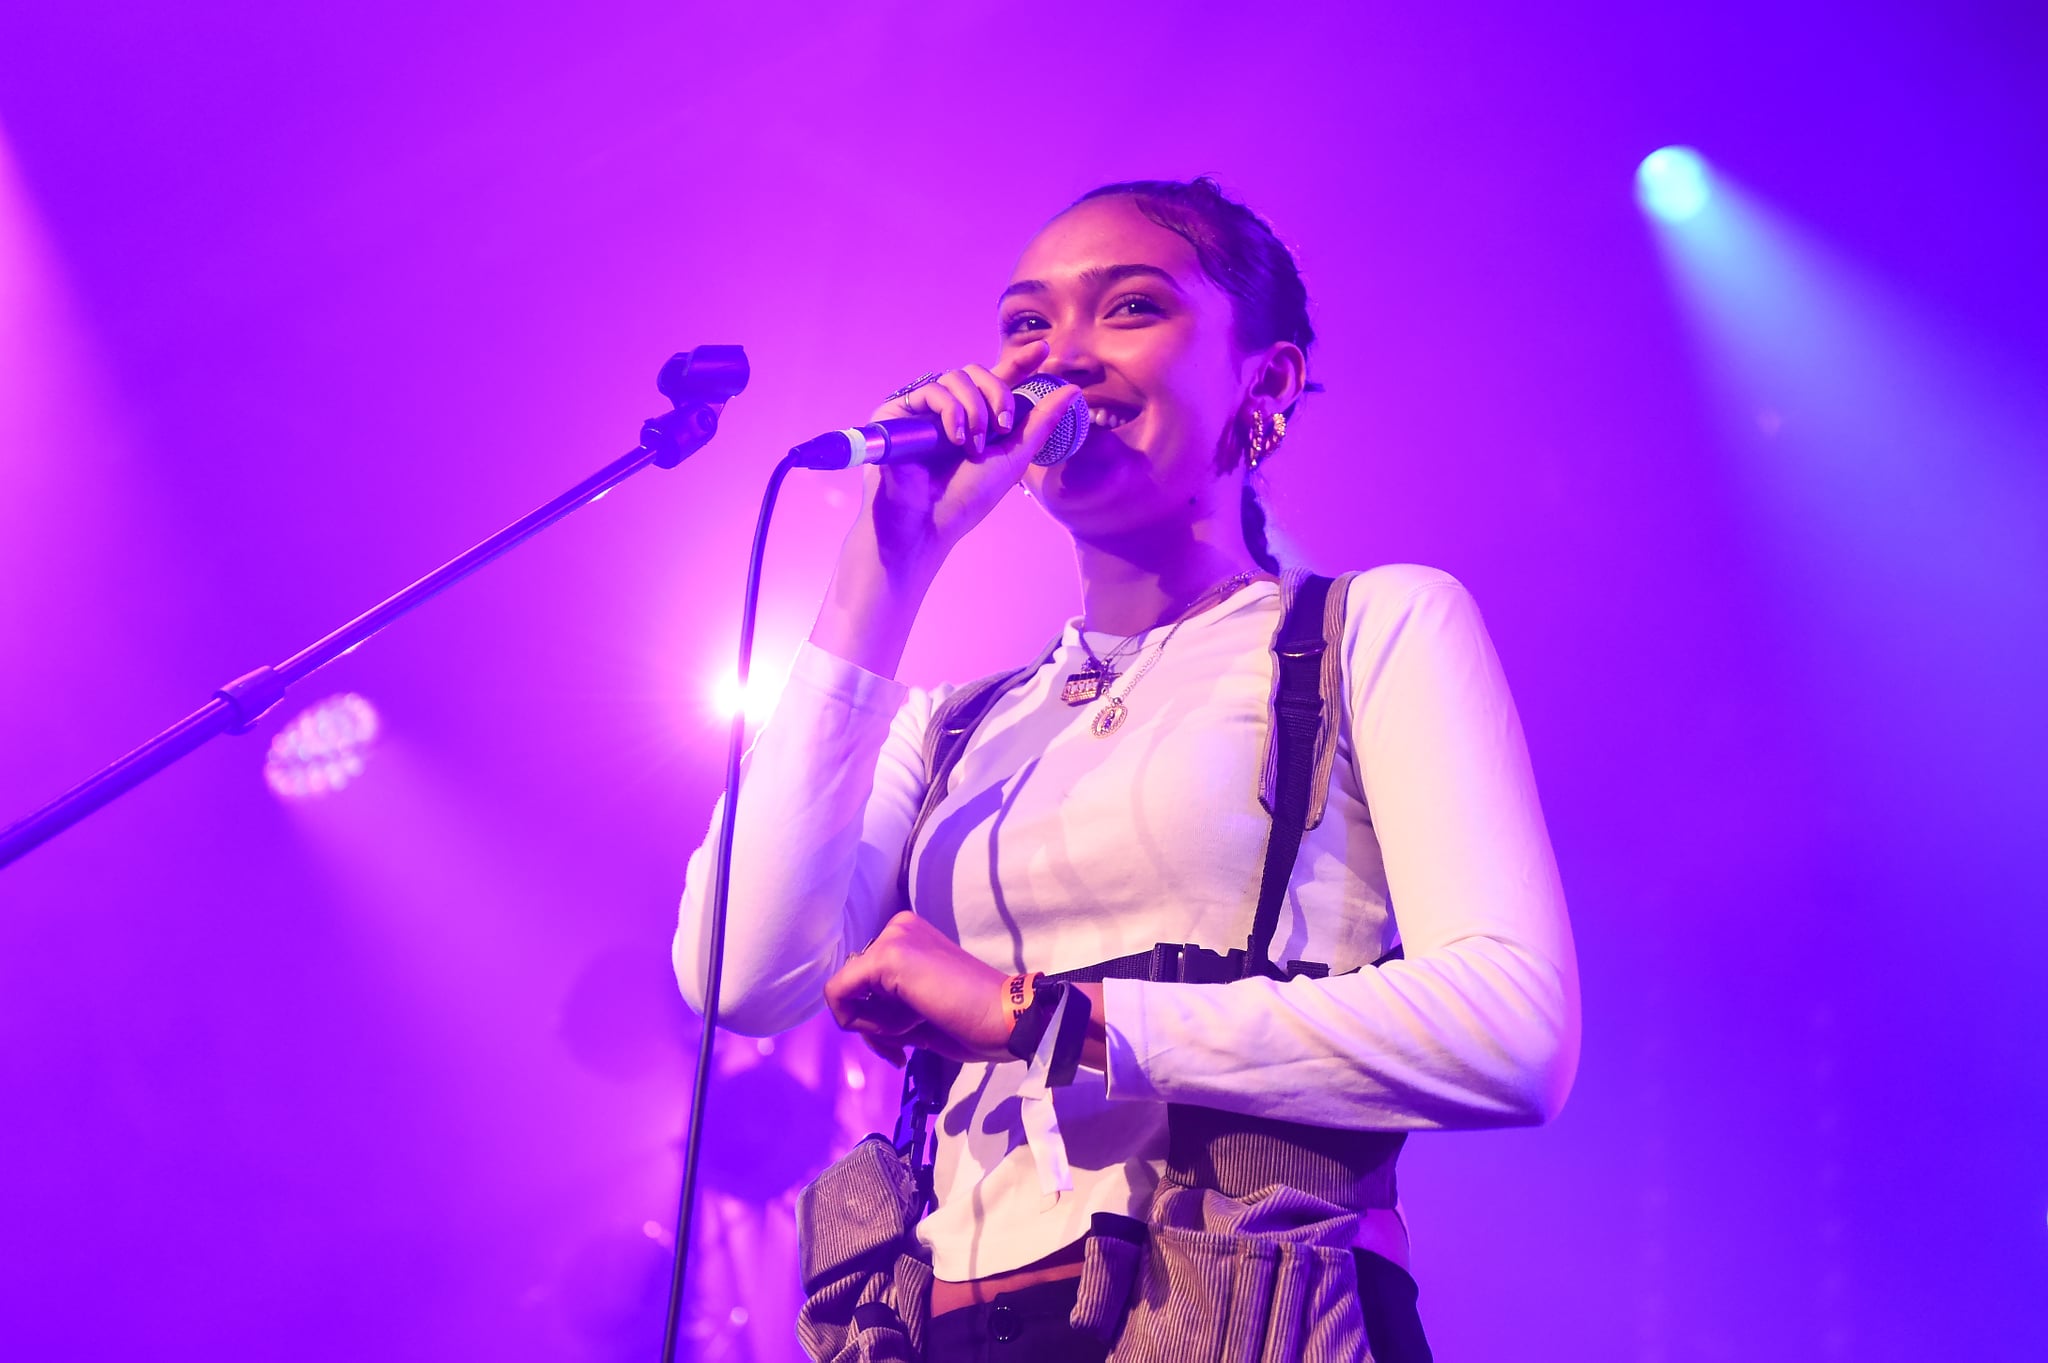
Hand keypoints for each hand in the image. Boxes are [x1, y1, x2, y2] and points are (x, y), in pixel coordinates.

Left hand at [823, 912, 1013, 1065]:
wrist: (1005, 1019)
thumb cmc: (971, 1022)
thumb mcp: (918, 1011)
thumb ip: (887, 1004)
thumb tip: (848, 1015)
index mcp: (908, 936)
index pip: (864, 981)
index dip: (877, 1020)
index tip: (904, 1042)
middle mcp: (897, 928)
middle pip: (853, 986)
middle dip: (874, 1026)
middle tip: (908, 1043)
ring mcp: (892, 938)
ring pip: (846, 993)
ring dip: (877, 1027)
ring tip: (919, 1028)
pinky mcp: (886, 956)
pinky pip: (839, 994)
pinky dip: (864, 1024)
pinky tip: (909, 1025)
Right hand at [861, 339, 1080, 565]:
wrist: (927, 523)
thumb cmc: (966, 498)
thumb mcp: (1013, 459)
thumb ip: (1041, 424)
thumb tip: (1073, 390)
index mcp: (977, 419)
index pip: (999, 381)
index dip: (1020, 362)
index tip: (1043, 350)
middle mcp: (949, 409)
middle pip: (978, 372)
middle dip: (998, 395)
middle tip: (1003, 426)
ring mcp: (923, 409)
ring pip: (956, 377)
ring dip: (974, 409)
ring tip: (973, 444)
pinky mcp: (898, 410)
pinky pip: (932, 390)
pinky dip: (951, 411)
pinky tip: (955, 439)